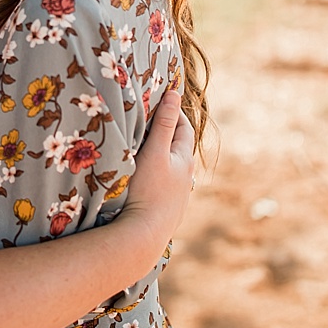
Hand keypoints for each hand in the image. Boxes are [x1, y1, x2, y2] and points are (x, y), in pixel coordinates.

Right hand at [120, 86, 194, 255]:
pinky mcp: (165, 205)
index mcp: (184, 159)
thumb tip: (174, 94)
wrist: (146, 232)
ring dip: (160, 152)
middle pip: (178, 146)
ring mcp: (176, 192)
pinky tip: (142, 174)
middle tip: (149, 117)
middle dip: (167, 130)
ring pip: (171, 165)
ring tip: (142, 143)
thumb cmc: (149, 189)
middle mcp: (185, 175)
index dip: (174, 111)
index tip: (160, 99)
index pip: (184, 127)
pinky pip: (163, 180)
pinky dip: (155, 169)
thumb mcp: (155, 152)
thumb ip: (164, 124)